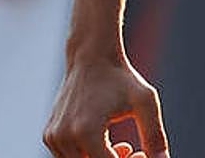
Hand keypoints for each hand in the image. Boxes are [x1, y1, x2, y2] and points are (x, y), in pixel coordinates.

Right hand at [43, 55, 167, 157]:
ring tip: (122, 145)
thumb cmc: (120, 78)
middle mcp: (64, 137)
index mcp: (87, 131)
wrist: (91, 56)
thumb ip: (154, 134)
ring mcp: (53, 138)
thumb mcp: (144, 102)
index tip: (140, 154)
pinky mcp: (49, 135)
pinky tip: (106, 142)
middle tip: (131, 150)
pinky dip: (87, 156)